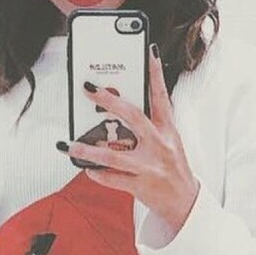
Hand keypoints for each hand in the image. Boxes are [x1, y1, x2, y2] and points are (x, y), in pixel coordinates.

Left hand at [57, 46, 200, 235]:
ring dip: (89, 150)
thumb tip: (118, 107)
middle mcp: (160, 146)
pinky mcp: (140, 186)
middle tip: (89, 89)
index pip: (162, 96)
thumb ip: (149, 124)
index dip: (156, 73)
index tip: (148, 52)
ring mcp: (149, 167)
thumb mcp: (168, 141)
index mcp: (168, 130)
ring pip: (114, 155)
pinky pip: (112, 179)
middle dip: (110, 102)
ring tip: (70, 145)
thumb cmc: (171, 167)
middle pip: (134, 117)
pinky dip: (97, 173)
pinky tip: (86, 168)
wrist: (184, 202)